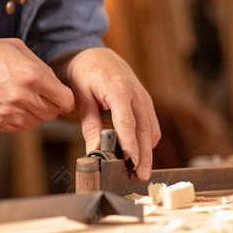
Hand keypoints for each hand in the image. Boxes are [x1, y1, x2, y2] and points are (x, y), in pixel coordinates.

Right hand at [0, 38, 74, 131]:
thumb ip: (43, 68)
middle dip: (49, 105)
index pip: (66, 100)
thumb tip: (57, 86)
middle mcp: (23, 96)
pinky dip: (18, 119)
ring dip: (33, 113)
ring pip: (36, 123)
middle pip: (52, 114)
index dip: (65, 99)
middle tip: (36, 95)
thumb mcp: (20, 49)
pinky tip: (8, 104)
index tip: (59, 97)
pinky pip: (19, 128)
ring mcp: (9, 112)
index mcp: (33, 75)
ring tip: (19, 98)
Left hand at [54, 47, 160, 180]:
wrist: (95, 55)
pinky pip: (151, 126)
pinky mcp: (146, 103)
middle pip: (145, 131)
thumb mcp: (80, 97)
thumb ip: (89, 125)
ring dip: (147, 152)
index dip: (131, 145)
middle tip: (140, 177)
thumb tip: (94, 151)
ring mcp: (144, 99)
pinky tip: (138, 155)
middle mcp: (137, 94)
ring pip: (151, 130)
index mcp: (119, 90)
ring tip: (138, 171)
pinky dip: (146, 142)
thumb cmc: (85, 73)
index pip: (127, 122)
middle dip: (144, 156)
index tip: (132, 163)